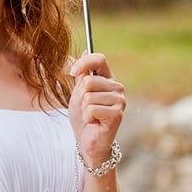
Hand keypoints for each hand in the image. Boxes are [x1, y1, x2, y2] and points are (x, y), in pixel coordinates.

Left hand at [69, 51, 125, 165]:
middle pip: (89, 81)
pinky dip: (87, 117)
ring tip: (90, 116)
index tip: (72, 72)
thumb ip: (82, 75)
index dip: (83, 63)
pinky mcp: (117, 114)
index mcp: (108, 79)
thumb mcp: (78, 93)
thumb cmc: (83, 117)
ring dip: (84, 109)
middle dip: (80, 97)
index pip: (99, 59)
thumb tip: (86, 51)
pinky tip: (94, 122)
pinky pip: (91, 109)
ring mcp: (119, 100)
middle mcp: (117, 87)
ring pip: (89, 97)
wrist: (87, 140)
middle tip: (86, 108)